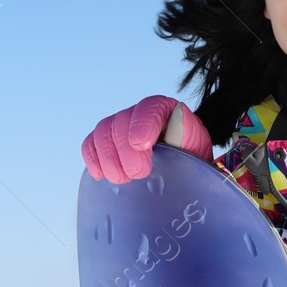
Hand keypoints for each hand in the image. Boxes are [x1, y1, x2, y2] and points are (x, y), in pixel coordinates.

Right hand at [81, 95, 210, 183]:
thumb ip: (187, 136)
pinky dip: (92, 159)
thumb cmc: (190, 162)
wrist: (180, 175)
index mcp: (164, 110)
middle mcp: (139, 114)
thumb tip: (179, 123)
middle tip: (137, 174)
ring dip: (108, 158)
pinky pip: (90, 144)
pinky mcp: (105, 143)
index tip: (142, 146)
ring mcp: (119, 127)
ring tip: (121, 179)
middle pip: (121, 121)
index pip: (149, 108)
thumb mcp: (196, 150)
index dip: (142, 124)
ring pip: (103, 131)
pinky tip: (100, 175)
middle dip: (125, 150)